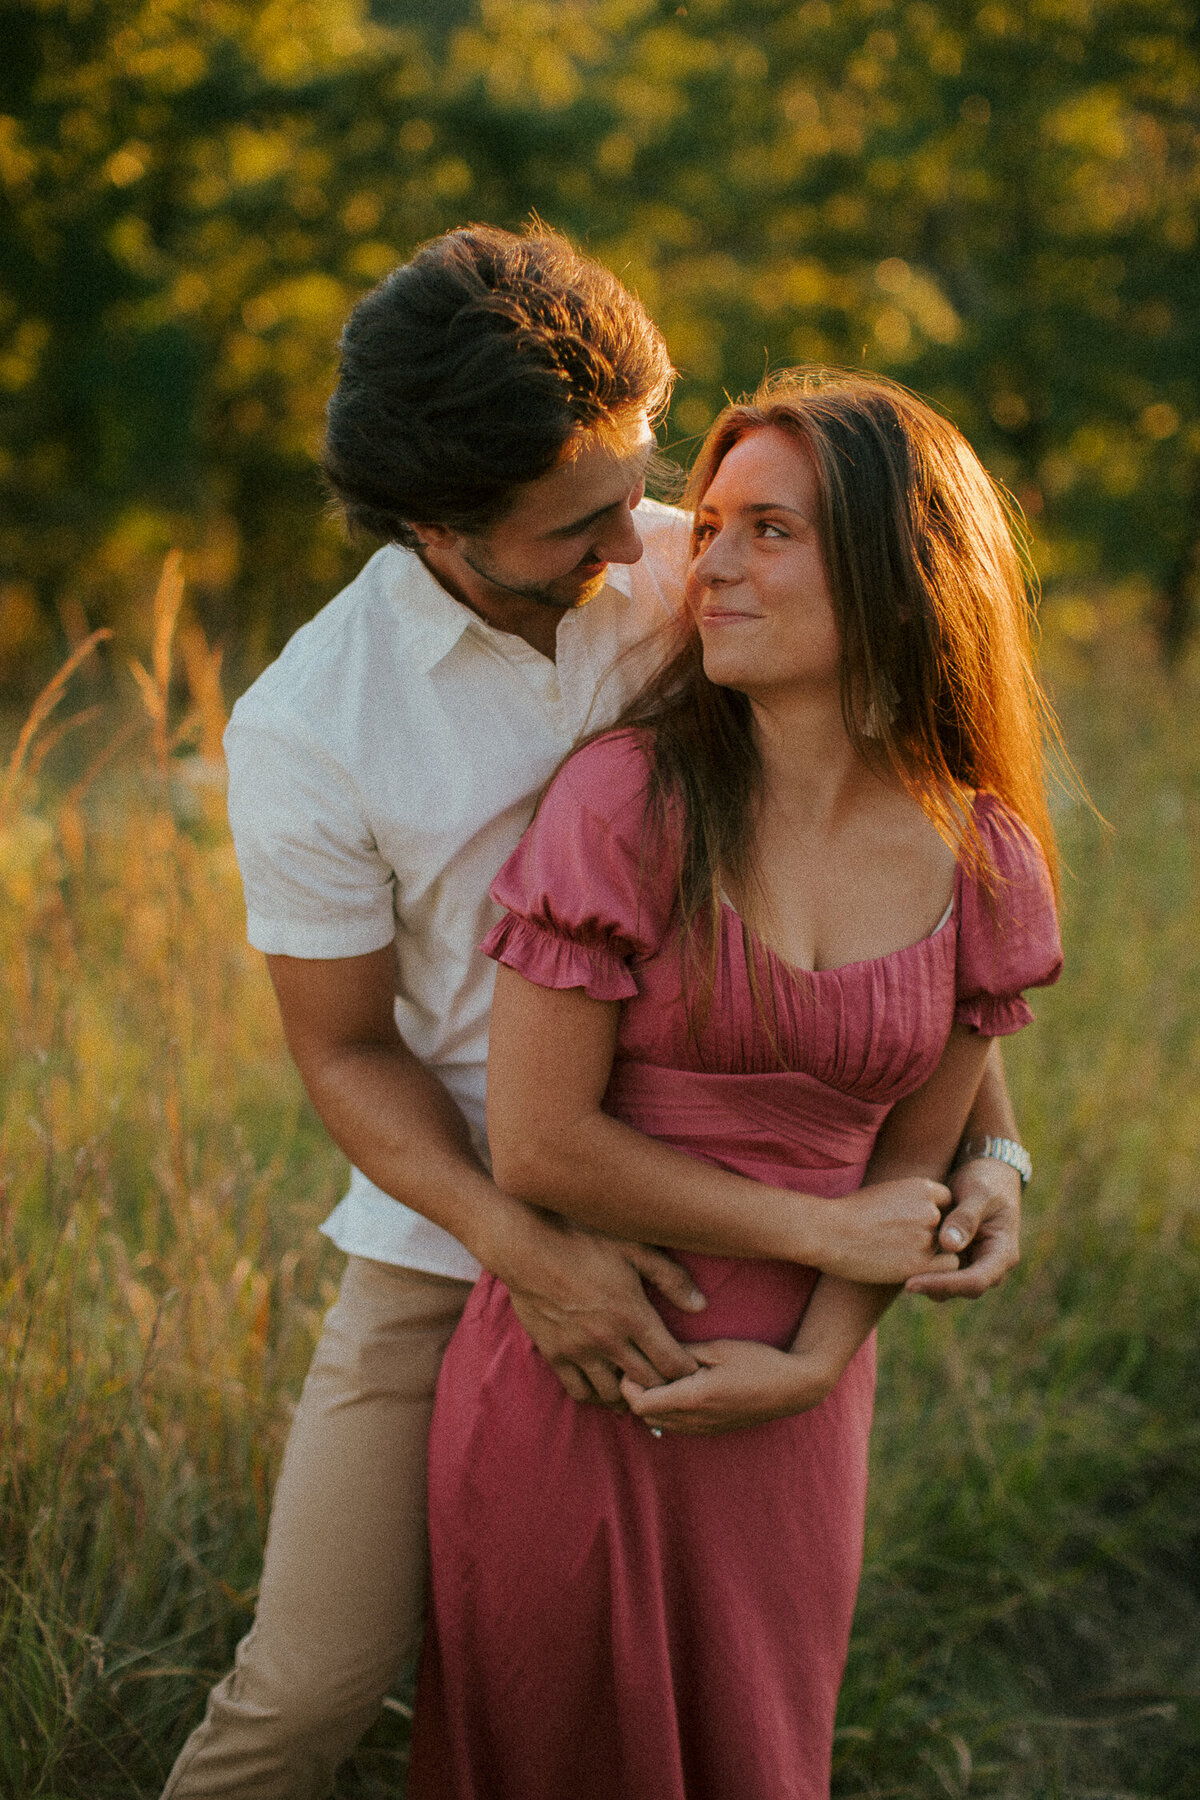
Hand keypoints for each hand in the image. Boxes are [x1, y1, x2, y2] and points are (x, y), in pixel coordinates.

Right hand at [502, 1217, 705, 1406]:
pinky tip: (605, 1386)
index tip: (691, 1369)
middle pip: (647, 1384)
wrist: (527, 1247)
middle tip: (672, 1383)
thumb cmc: (583, 1241)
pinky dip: (596, 1395)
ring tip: (639, 1388)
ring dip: (630, 1395)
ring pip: (614, 1395)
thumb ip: (671, 1277)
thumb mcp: (634, 1249)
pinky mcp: (555, 1354)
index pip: (671, 1363)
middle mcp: (608, 1340)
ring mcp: (579, 1351)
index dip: (686, 1371)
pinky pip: (580, 1391)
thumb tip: (701, 1306)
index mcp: (632, 1316)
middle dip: (664, 1387)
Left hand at [620, 1338, 832, 1435]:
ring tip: (663, 1374)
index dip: (631, 1384)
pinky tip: (680, 1386)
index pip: (640, 1404)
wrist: (793, 1387)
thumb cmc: (757, 1362)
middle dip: (638, 1392)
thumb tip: (651, 1351)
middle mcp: (695, 1421)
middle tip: (645, 1364)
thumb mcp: (718, 1349)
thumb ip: (682, 1354)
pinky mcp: (712, 1431)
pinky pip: (677, 1426)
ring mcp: (704, 1429)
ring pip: (659, 1423)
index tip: (636, 1362)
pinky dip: (669, 1409)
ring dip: (653, 1401)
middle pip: (644, 1416)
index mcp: (693, 1398)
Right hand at [818, 1177, 960, 1284]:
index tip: (918, 1222)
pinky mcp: (919, 1263)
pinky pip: (947, 1266)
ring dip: (932, 1252)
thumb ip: (910, 1199)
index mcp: (922, 1187)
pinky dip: (937, 1269)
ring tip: (902, 1254)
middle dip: (934, 1233)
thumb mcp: (884, 1191)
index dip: (935, 1213)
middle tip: (907, 1242)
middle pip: (948, 1224)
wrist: (828, 1232)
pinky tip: (913, 1267)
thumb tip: (924, 1210)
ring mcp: (926, 1237)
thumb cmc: (848, 1212)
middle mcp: (930, 1210)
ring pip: (948, 1247)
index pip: (946, 1200)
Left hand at [904, 1157, 1019, 1299]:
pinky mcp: (958, 1259)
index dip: (944, 1284)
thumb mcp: (979, 1194)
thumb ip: (966, 1218)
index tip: (913, 1282)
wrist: (987, 1173)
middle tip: (902, 1281)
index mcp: (1003, 1254)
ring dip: (926, 1280)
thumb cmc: (986, 1180)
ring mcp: (974, 1264)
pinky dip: (924, 1269)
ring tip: (897, 1269)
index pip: (975, 1281)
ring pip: (949, 1286)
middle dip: (931, 1287)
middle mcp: (990, 1266)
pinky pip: (940, 1272)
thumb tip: (950, 1246)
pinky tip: (901, 1260)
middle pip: (961, 1289)